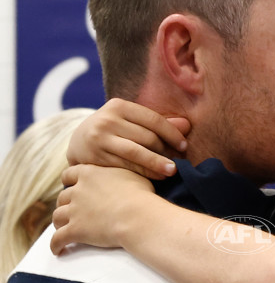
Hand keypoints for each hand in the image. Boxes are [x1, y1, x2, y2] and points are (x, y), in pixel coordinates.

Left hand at [51, 164, 154, 254]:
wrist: (138, 216)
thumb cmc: (142, 197)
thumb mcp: (133, 177)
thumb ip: (121, 176)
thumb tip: (127, 179)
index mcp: (90, 174)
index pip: (70, 174)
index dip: (69, 181)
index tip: (72, 185)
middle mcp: (78, 191)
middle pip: (62, 197)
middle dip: (66, 204)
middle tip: (72, 211)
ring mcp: (74, 211)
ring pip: (57, 217)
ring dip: (60, 223)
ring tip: (64, 230)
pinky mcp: (75, 230)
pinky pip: (58, 239)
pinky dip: (56, 244)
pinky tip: (58, 250)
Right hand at [66, 99, 190, 179]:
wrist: (78, 143)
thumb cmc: (113, 132)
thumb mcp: (131, 122)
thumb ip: (157, 124)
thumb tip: (187, 125)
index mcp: (119, 106)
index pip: (153, 119)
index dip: (172, 133)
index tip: (184, 146)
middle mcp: (107, 119)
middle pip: (146, 137)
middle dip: (166, 151)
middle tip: (180, 162)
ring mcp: (99, 139)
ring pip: (137, 153)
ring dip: (158, 163)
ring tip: (173, 171)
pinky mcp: (95, 157)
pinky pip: (126, 166)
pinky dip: (144, 172)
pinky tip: (157, 176)